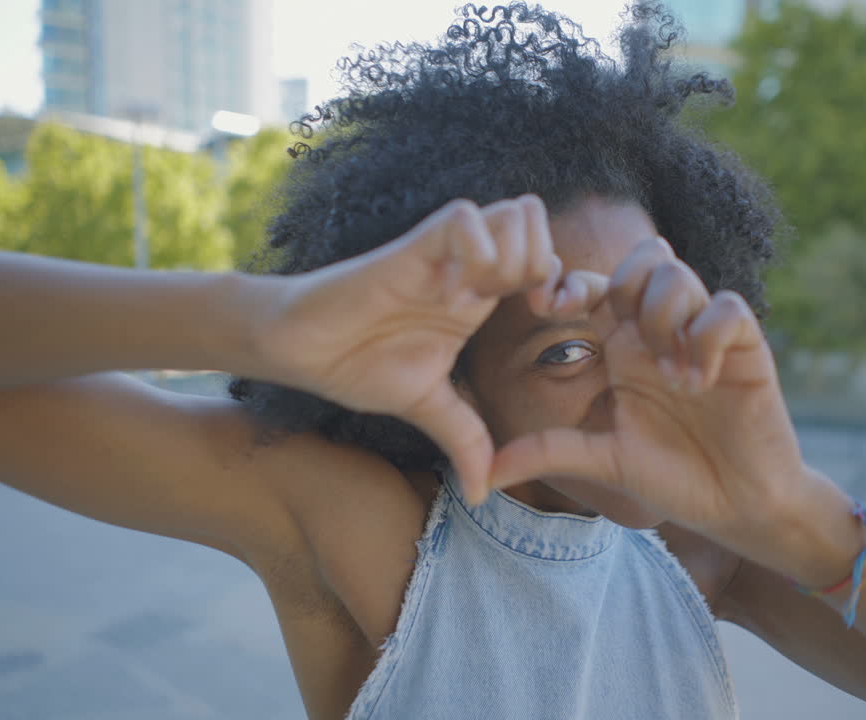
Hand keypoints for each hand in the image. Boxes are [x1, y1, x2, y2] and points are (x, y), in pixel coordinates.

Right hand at [242, 195, 606, 488]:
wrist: (302, 349)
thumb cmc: (358, 364)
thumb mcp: (427, 406)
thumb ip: (463, 439)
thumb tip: (481, 493)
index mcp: (481, 297)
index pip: (547, 261)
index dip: (563, 286)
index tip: (548, 320)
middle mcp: (471, 268)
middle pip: (538, 226)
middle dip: (549, 265)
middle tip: (529, 306)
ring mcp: (446, 253)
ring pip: (513, 212)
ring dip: (516, 254)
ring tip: (486, 297)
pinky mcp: (414, 246)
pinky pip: (465, 217)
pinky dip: (474, 250)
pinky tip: (453, 291)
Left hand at [487, 238, 851, 581]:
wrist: (740, 506)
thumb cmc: (675, 478)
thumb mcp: (603, 461)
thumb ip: (549, 452)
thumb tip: (485, 473)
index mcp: (624, 347)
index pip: (594, 286)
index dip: (566, 281)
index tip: (544, 305)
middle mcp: (663, 331)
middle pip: (641, 260)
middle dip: (622, 287)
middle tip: (619, 341)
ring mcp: (706, 335)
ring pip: (677, 274)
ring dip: (665, 318)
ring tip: (672, 378)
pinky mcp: (747, 347)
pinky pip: (726, 307)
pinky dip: (707, 336)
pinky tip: (702, 380)